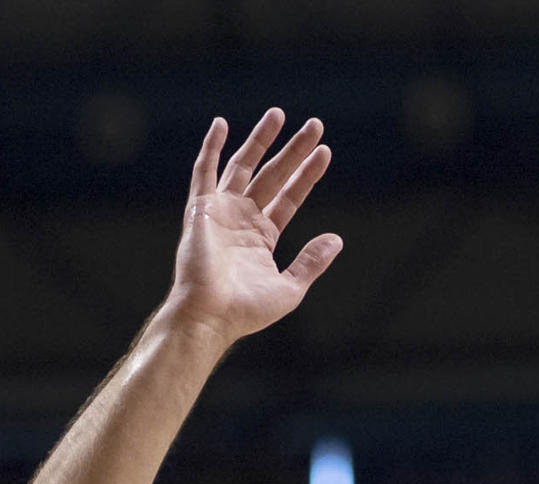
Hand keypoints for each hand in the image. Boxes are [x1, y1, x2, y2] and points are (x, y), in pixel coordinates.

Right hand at [162, 110, 341, 350]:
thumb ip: (312, 262)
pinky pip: (204, 172)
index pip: (290, 197)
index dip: (307, 175)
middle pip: (273, 175)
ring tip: (278, 114)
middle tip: (315, 124)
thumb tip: (337, 240)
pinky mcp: (201, 209)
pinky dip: (211, 148)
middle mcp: (242, 219)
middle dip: (293, 150)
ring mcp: (221, 211)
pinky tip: (220, 124)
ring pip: (243, 165)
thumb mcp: (290, 288)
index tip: (324, 152)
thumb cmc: (245, 311)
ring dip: (260, 140)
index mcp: (262, 237)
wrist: (209, 316)